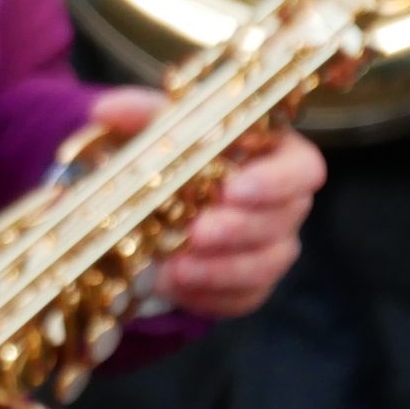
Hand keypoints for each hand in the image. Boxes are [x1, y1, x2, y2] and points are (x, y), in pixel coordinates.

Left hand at [87, 87, 324, 318]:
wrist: (158, 203)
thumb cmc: (174, 154)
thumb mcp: (158, 128)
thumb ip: (141, 115)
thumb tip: (106, 110)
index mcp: (275, 155)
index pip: (303, 169)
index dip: (276, 181)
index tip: (234, 188)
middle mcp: (284, 204)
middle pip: (283, 220)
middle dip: (240, 229)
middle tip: (199, 231)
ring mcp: (271, 247)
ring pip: (266, 265)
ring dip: (222, 269)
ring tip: (177, 268)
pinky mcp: (251, 285)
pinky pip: (242, 298)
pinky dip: (208, 295)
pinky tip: (174, 287)